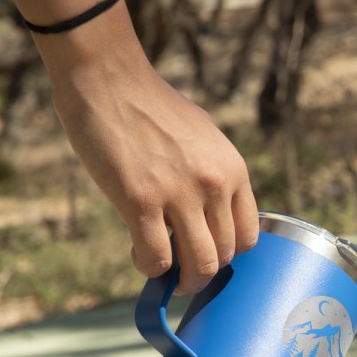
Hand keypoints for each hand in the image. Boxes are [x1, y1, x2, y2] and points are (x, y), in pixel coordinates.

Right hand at [40, 7, 258, 293]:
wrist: (108, 77)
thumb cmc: (150, 108)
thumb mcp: (203, 138)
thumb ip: (213, 176)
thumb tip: (210, 216)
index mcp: (233, 169)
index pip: (248, 236)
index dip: (227, 254)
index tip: (207, 253)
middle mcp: (214, 184)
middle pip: (224, 256)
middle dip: (203, 272)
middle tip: (182, 271)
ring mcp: (180, 194)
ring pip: (199, 265)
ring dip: (183, 280)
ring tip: (166, 271)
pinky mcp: (142, 201)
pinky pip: (157, 259)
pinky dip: (150, 268)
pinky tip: (138, 254)